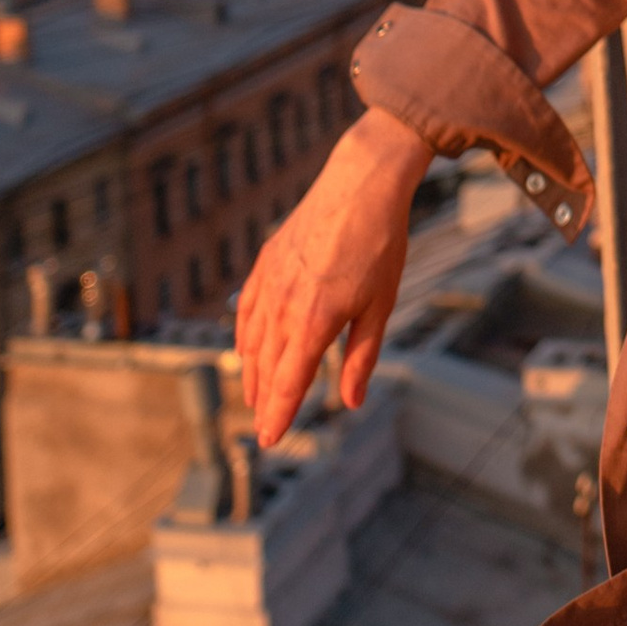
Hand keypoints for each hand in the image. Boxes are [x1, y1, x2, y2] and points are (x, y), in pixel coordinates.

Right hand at [237, 108, 434, 444]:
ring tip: (254, 396)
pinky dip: (245, 335)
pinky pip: (247, 309)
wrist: (361, 184)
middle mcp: (283, 306)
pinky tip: (248, 346)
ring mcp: (269, 282)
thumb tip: (351, 402)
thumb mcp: (381, 305)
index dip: (278, 415)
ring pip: (252, 340)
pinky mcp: (265, 262)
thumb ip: (362, 357)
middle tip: (264, 431)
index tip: (270, 441)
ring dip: (252, 372)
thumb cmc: (380, 244)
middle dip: (264, 402)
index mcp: (313, 321)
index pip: (288, 382)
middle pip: (267, 367)